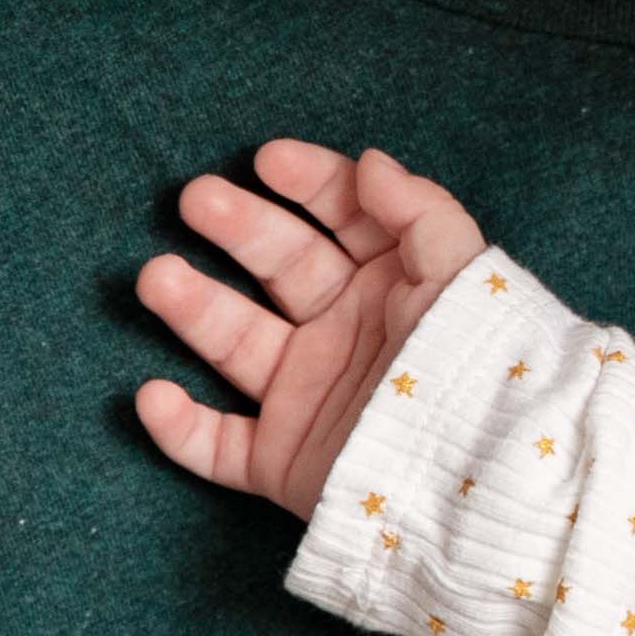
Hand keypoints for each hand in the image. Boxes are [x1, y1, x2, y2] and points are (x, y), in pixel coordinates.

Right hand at [134, 141, 484, 519]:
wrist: (481, 476)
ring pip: (236, 343)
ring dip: (193, 308)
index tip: (267, 159)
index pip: (344, 222)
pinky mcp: (284, 460)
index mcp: (393, 286)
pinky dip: (178, 428)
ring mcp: (310, 395)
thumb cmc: (477, 365)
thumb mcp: (463, 278)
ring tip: (157, 276)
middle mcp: (346, 332)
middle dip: (239, 228)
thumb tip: (370, 162)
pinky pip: (215, 446)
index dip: (309, 184)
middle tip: (197, 198)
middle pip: (281, 268)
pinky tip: (152, 394)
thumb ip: (421, 214)